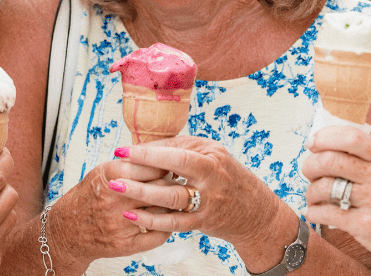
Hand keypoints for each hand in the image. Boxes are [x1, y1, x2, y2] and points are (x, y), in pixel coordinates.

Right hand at [45, 156, 172, 266]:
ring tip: (172, 201)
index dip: (166, 166)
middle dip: (171, 185)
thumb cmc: (90, 196)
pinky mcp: (124, 244)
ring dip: (170, 207)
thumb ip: (130, 164)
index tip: (171, 165)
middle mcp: (115, 199)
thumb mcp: (103, 172)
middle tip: (175, 183)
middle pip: (160, 189)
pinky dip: (166, 228)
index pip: (153, 167)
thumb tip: (162, 158)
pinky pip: (157, 236)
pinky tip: (165, 221)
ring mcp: (120, 224)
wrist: (68, 229)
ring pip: (162, 213)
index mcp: (111, 176)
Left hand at [111, 137, 285, 249]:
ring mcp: (209, 200)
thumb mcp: (211, 157)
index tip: (122, 150)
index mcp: (212, 155)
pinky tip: (134, 215)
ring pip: (173, 197)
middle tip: (115, 167)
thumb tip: (145, 147)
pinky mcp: (204, 221)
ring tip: (118, 189)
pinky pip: (175, 222)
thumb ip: (182, 151)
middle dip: (143, 166)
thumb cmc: (225, 178)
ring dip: (143, 193)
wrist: (254, 212)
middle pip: (175, 167)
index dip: (148, 150)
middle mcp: (213, 175)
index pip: (177, 149)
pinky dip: (153, 219)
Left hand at [300, 126, 370, 274]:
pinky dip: (314, 212)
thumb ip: (366, 157)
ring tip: (314, 197)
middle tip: (308, 171)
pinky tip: (316, 213)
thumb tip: (325, 144)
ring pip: (325, 187)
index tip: (312, 143)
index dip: (325, 137)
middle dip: (310, 165)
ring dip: (311, 191)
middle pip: (331, 160)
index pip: (351, 136)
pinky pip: (326, 214)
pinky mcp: (367, 226)